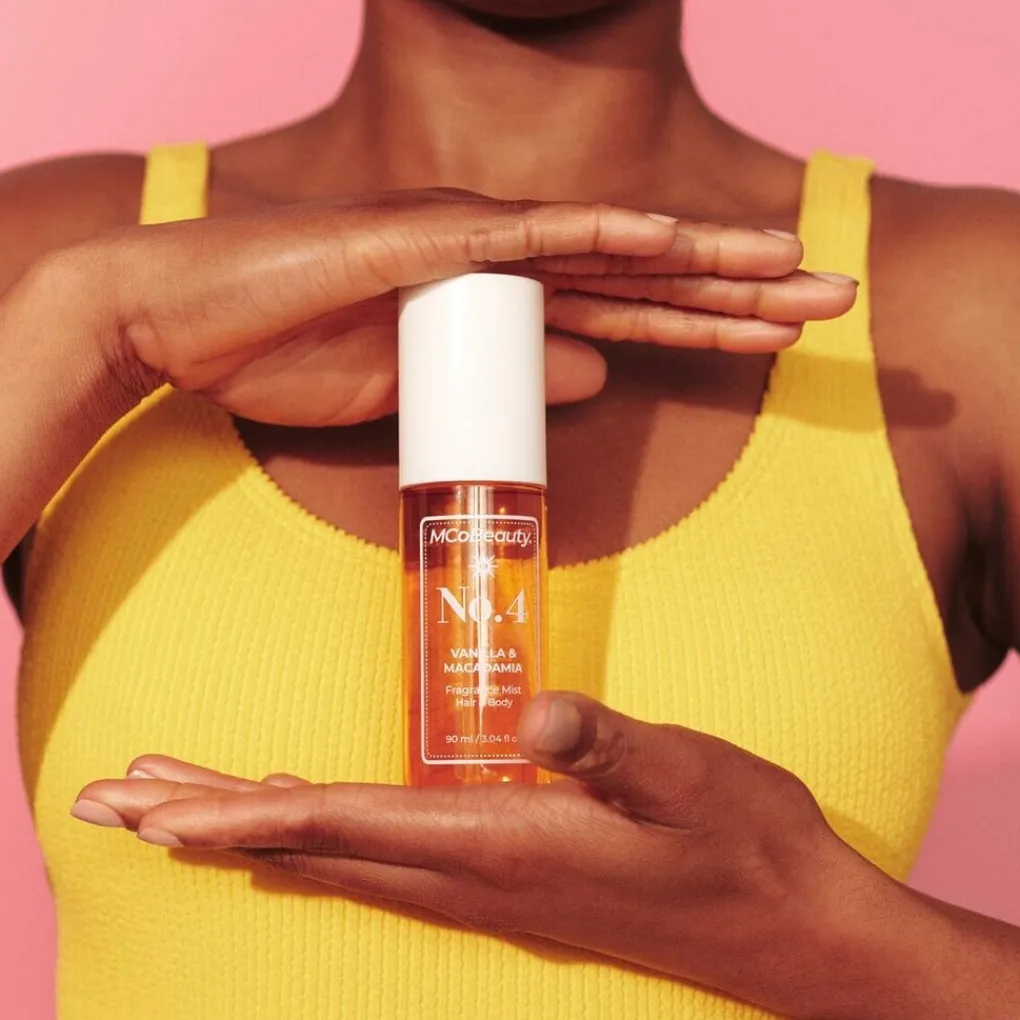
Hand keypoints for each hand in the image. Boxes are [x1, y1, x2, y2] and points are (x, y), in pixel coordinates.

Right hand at [36, 191, 854, 426]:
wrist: (185, 319)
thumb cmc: (288, 352)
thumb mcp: (426, 396)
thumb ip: (517, 385)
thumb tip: (599, 381)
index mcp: (506, 309)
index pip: (629, 315)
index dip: (708, 324)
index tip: (778, 337)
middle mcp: (504, 268)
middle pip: (644, 278)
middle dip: (740, 291)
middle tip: (831, 299)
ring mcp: (467, 248)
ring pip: (607, 251)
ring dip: (700, 259)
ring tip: (790, 269)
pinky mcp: (418, 241)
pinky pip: (522, 235)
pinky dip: (595, 232)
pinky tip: (669, 233)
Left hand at [73, 693, 893, 1018]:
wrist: (792, 929)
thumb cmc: (744, 845)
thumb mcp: (693, 779)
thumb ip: (613, 747)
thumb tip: (536, 715)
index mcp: (509, 846)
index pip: (356, 826)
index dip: (255, 814)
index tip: (162, 811)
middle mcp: (482, 879)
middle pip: (320, 850)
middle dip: (215, 826)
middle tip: (120, 805)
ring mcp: (493, 892)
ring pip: (342, 862)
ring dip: (253, 835)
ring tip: (178, 817)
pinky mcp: (511, 887)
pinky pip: (384, 866)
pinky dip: (318, 842)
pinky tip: (302, 830)